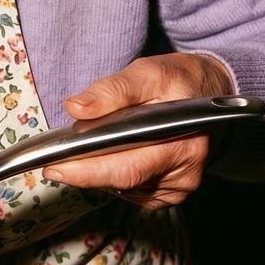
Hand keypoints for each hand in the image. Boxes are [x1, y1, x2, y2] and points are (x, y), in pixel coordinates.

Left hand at [41, 53, 234, 209]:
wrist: (210, 92)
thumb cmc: (178, 81)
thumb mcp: (147, 73)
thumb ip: (112, 90)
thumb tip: (76, 108)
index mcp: (181, 142)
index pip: (126, 167)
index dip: (87, 171)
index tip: (54, 167)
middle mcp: (184, 172)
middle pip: (123, 181)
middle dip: (84, 173)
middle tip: (54, 164)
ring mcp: (180, 186)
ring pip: (125, 188)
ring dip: (100, 171)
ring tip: (87, 148)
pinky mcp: (172, 192)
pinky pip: (132, 191)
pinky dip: (114, 176)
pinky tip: (110, 157)